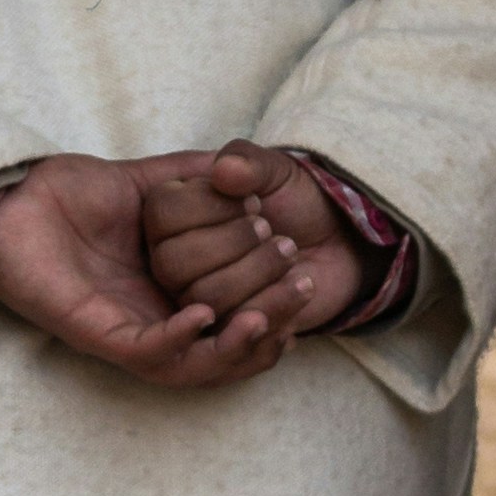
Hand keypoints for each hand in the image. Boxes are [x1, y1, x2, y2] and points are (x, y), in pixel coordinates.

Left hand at [0, 153, 335, 387]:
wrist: (5, 199)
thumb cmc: (63, 195)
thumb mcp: (144, 183)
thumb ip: (190, 176)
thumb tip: (236, 164)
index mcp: (169, 293)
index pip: (236, 320)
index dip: (276, 307)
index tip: (305, 274)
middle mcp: (152, 321)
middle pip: (226, 352)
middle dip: (271, 328)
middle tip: (301, 294)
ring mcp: (124, 331)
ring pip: (192, 365)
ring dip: (234, 347)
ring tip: (265, 318)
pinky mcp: (94, 333)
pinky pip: (146, 353)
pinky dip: (178, 341)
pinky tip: (204, 314)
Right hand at [137, 141, 372, 340]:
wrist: (334, 243)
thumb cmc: (296, 201)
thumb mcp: (277, 170)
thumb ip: (249, 161)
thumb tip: (223, 169)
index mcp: (173, 214)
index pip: (160, 213)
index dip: (208, 206)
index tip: (255, 201)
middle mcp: (172, 258)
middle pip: (172, 265)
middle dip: (232, 245)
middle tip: (274, 233)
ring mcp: (195, 299)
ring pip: (204, 299)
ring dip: (256, 275)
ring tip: (292, 257)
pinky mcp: (225, 332)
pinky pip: (232, 333)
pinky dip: (272, 306)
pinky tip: (299, 286)